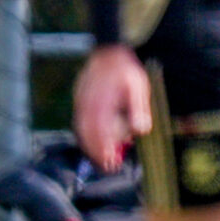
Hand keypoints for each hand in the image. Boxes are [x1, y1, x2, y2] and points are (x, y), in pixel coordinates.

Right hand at [72, 45, 150, 172]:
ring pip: (81, 129)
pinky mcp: (79, 102)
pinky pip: (79, 122)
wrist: (107, 54)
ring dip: (90, 145)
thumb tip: (140, 130)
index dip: (104, 147)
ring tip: (101, 158)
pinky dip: (84, 134)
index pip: (101, 130)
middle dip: (96, 151)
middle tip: (107, 165)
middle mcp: (88, 104)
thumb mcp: (138, 88)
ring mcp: (81, 103)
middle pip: (88, 133)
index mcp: (102, 102)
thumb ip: (138, 110)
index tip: (110, 160)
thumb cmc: (125, 71)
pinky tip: (92, 142)